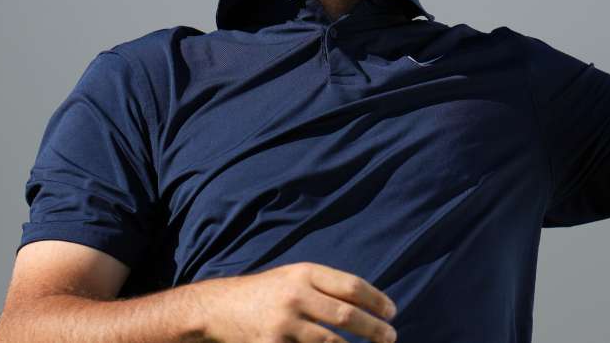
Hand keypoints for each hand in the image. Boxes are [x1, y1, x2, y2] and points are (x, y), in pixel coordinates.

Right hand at [194, 261, 398, 342]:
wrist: (218, 308)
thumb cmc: (264, 293)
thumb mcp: (292, 277)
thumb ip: (324, 286)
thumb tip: (366, 302)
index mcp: (303, 273)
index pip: (351, 286)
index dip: (376, 300)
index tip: (392, 312)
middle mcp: (295, 296)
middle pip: (346, 315)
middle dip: (374, 329)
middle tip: (391, 337)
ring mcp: (284, 324)